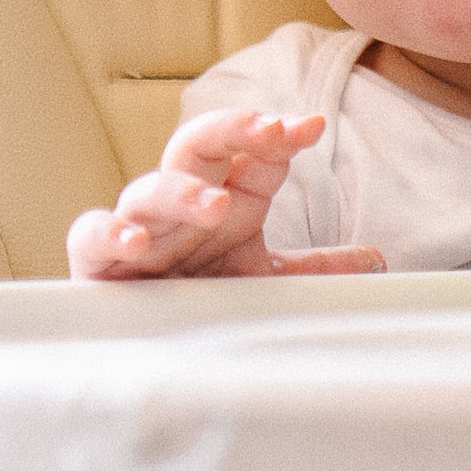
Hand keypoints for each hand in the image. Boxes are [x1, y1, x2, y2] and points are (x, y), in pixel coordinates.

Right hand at [65, 109, 384, 280]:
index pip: (254, 152)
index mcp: (227, 197)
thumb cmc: (202, 297)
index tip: (310, 126)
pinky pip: (93, 234)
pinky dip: (111, 232)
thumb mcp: (263, 280)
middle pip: (199, 146)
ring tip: (214, 205)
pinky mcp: (97, 260)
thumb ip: (314, 269)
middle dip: (230, 131)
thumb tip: (377, 260)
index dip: (279, 135)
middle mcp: (183, 203)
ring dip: (181, 191)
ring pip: (150, 188)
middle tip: (265, 129)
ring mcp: (139, 226)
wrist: (143, 344)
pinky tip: (135, 240)